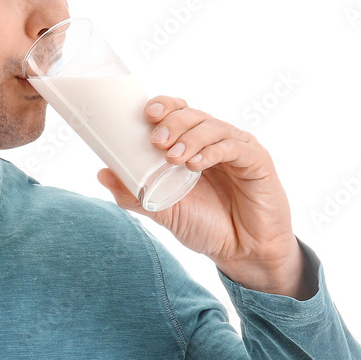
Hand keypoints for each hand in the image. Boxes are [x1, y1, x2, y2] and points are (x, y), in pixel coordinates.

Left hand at [96, 95, 311, 295]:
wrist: (242, 253)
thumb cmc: (205, 226)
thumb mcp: (164, 211)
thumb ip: (135, 195)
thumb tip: (101, 173)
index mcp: (193, 143)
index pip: (178, 112)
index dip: (164, 106)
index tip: (147, 113)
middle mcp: (215, 140)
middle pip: (193, 115)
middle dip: (172, 122)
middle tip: (156, 140)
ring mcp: (237, 148)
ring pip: (213, 127)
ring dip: (190, 138)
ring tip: (173, 157)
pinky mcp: (258, 161)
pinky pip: (235, 147)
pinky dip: (214, 151)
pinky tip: (197, 163)